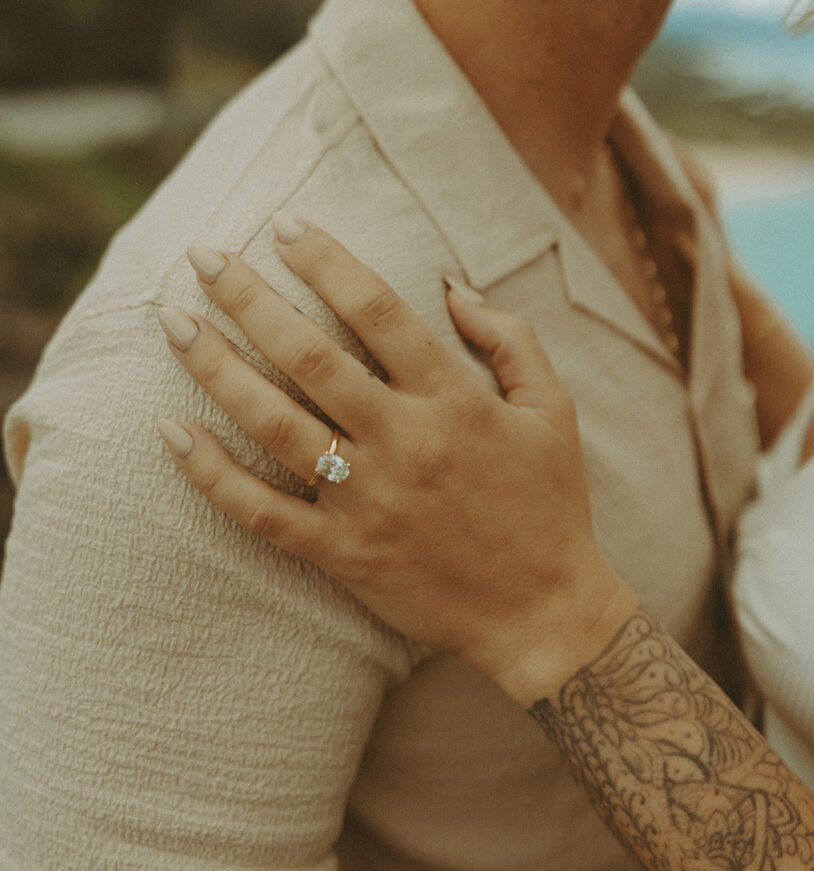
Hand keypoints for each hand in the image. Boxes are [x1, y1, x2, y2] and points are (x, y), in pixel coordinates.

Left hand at [157, 217, 635, 703]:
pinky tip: (171, 432)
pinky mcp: (345, 554)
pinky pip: (264, 513)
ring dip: (217, 370)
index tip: (284, 226)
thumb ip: (510, 340)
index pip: (378, 311)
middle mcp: (405, 443)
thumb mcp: (553, 411)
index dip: (326, 261)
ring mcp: (369, 502)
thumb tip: (451, 286)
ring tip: (174, 323)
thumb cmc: (550, 506)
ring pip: (275, 425)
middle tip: (203, 258)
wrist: (542, 612)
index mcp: (455, 401)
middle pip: (311, 358)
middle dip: (249, 299)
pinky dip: (212, 475)